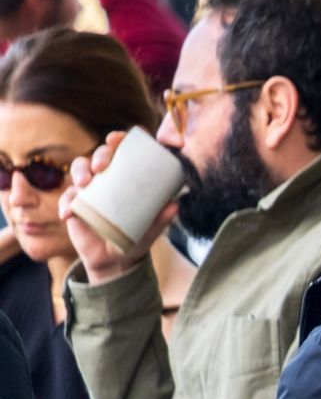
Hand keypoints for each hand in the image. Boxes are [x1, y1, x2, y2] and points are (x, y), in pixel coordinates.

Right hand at [58, 132, 179, 284]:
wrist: (116, 260)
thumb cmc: (136, 236)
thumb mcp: (151, 228)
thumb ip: (162, 218)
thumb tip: (176, 204)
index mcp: (126, 177)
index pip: (122, 151)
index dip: (119, 140)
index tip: (116, 138)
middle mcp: (106, 178)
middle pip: (99, 155)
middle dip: (99, 155)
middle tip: (101, 166)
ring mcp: (88, 190)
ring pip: (79, 169)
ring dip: (79, 172)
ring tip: (84, 184)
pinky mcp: (74, 205)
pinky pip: (67, 199)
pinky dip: (66, 205)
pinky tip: (68, 214)